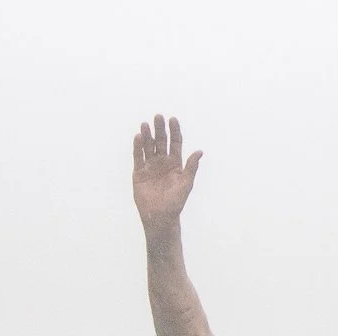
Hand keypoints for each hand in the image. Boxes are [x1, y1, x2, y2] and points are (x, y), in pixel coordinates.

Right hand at [132, 115, 201, 231]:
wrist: (160, 217)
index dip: (174, 131)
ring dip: (147, 135)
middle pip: (161, 141)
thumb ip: (191, 167)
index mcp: (175, 163)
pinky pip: (138, 157)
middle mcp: (162, 162)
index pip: (175, 142)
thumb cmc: (176, 203)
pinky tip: (138, 136)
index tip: (173, 119)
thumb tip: (200, 152)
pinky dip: (137, 147)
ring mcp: (150, 166)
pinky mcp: (139, 172)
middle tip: (158, 116)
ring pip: (148, 146)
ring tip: (145, 124)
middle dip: (160, 129)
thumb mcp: (186, 184)